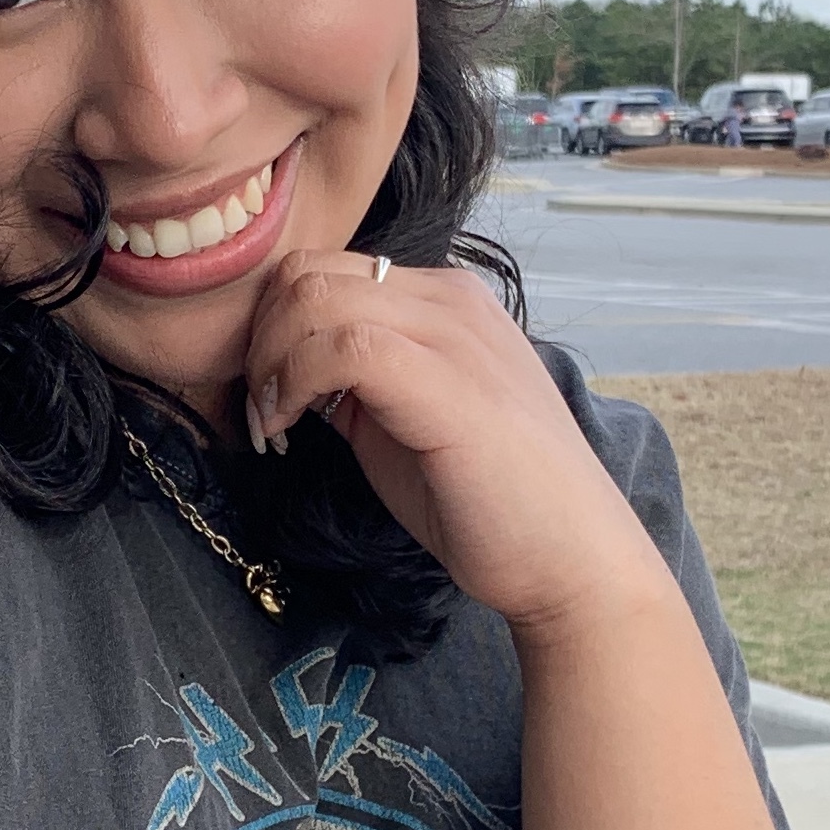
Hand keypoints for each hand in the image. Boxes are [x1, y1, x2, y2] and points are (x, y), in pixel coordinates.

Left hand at [240, 252, 671, 638]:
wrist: (570, 560)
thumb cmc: (490, 502)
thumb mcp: (405, 421)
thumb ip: (356, 381)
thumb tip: (289, 368)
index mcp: (445, 301)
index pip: (326, 269)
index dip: (272, 325)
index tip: (265, 391)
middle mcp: (452, 299)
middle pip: (309, 272)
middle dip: (259, 337)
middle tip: (260, 407)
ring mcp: (454, 333)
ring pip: (316, 296)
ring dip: (270, 360)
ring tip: (272, 421)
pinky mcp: (449, 380)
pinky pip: (344, 345)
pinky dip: (294, 381)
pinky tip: (288, 429)